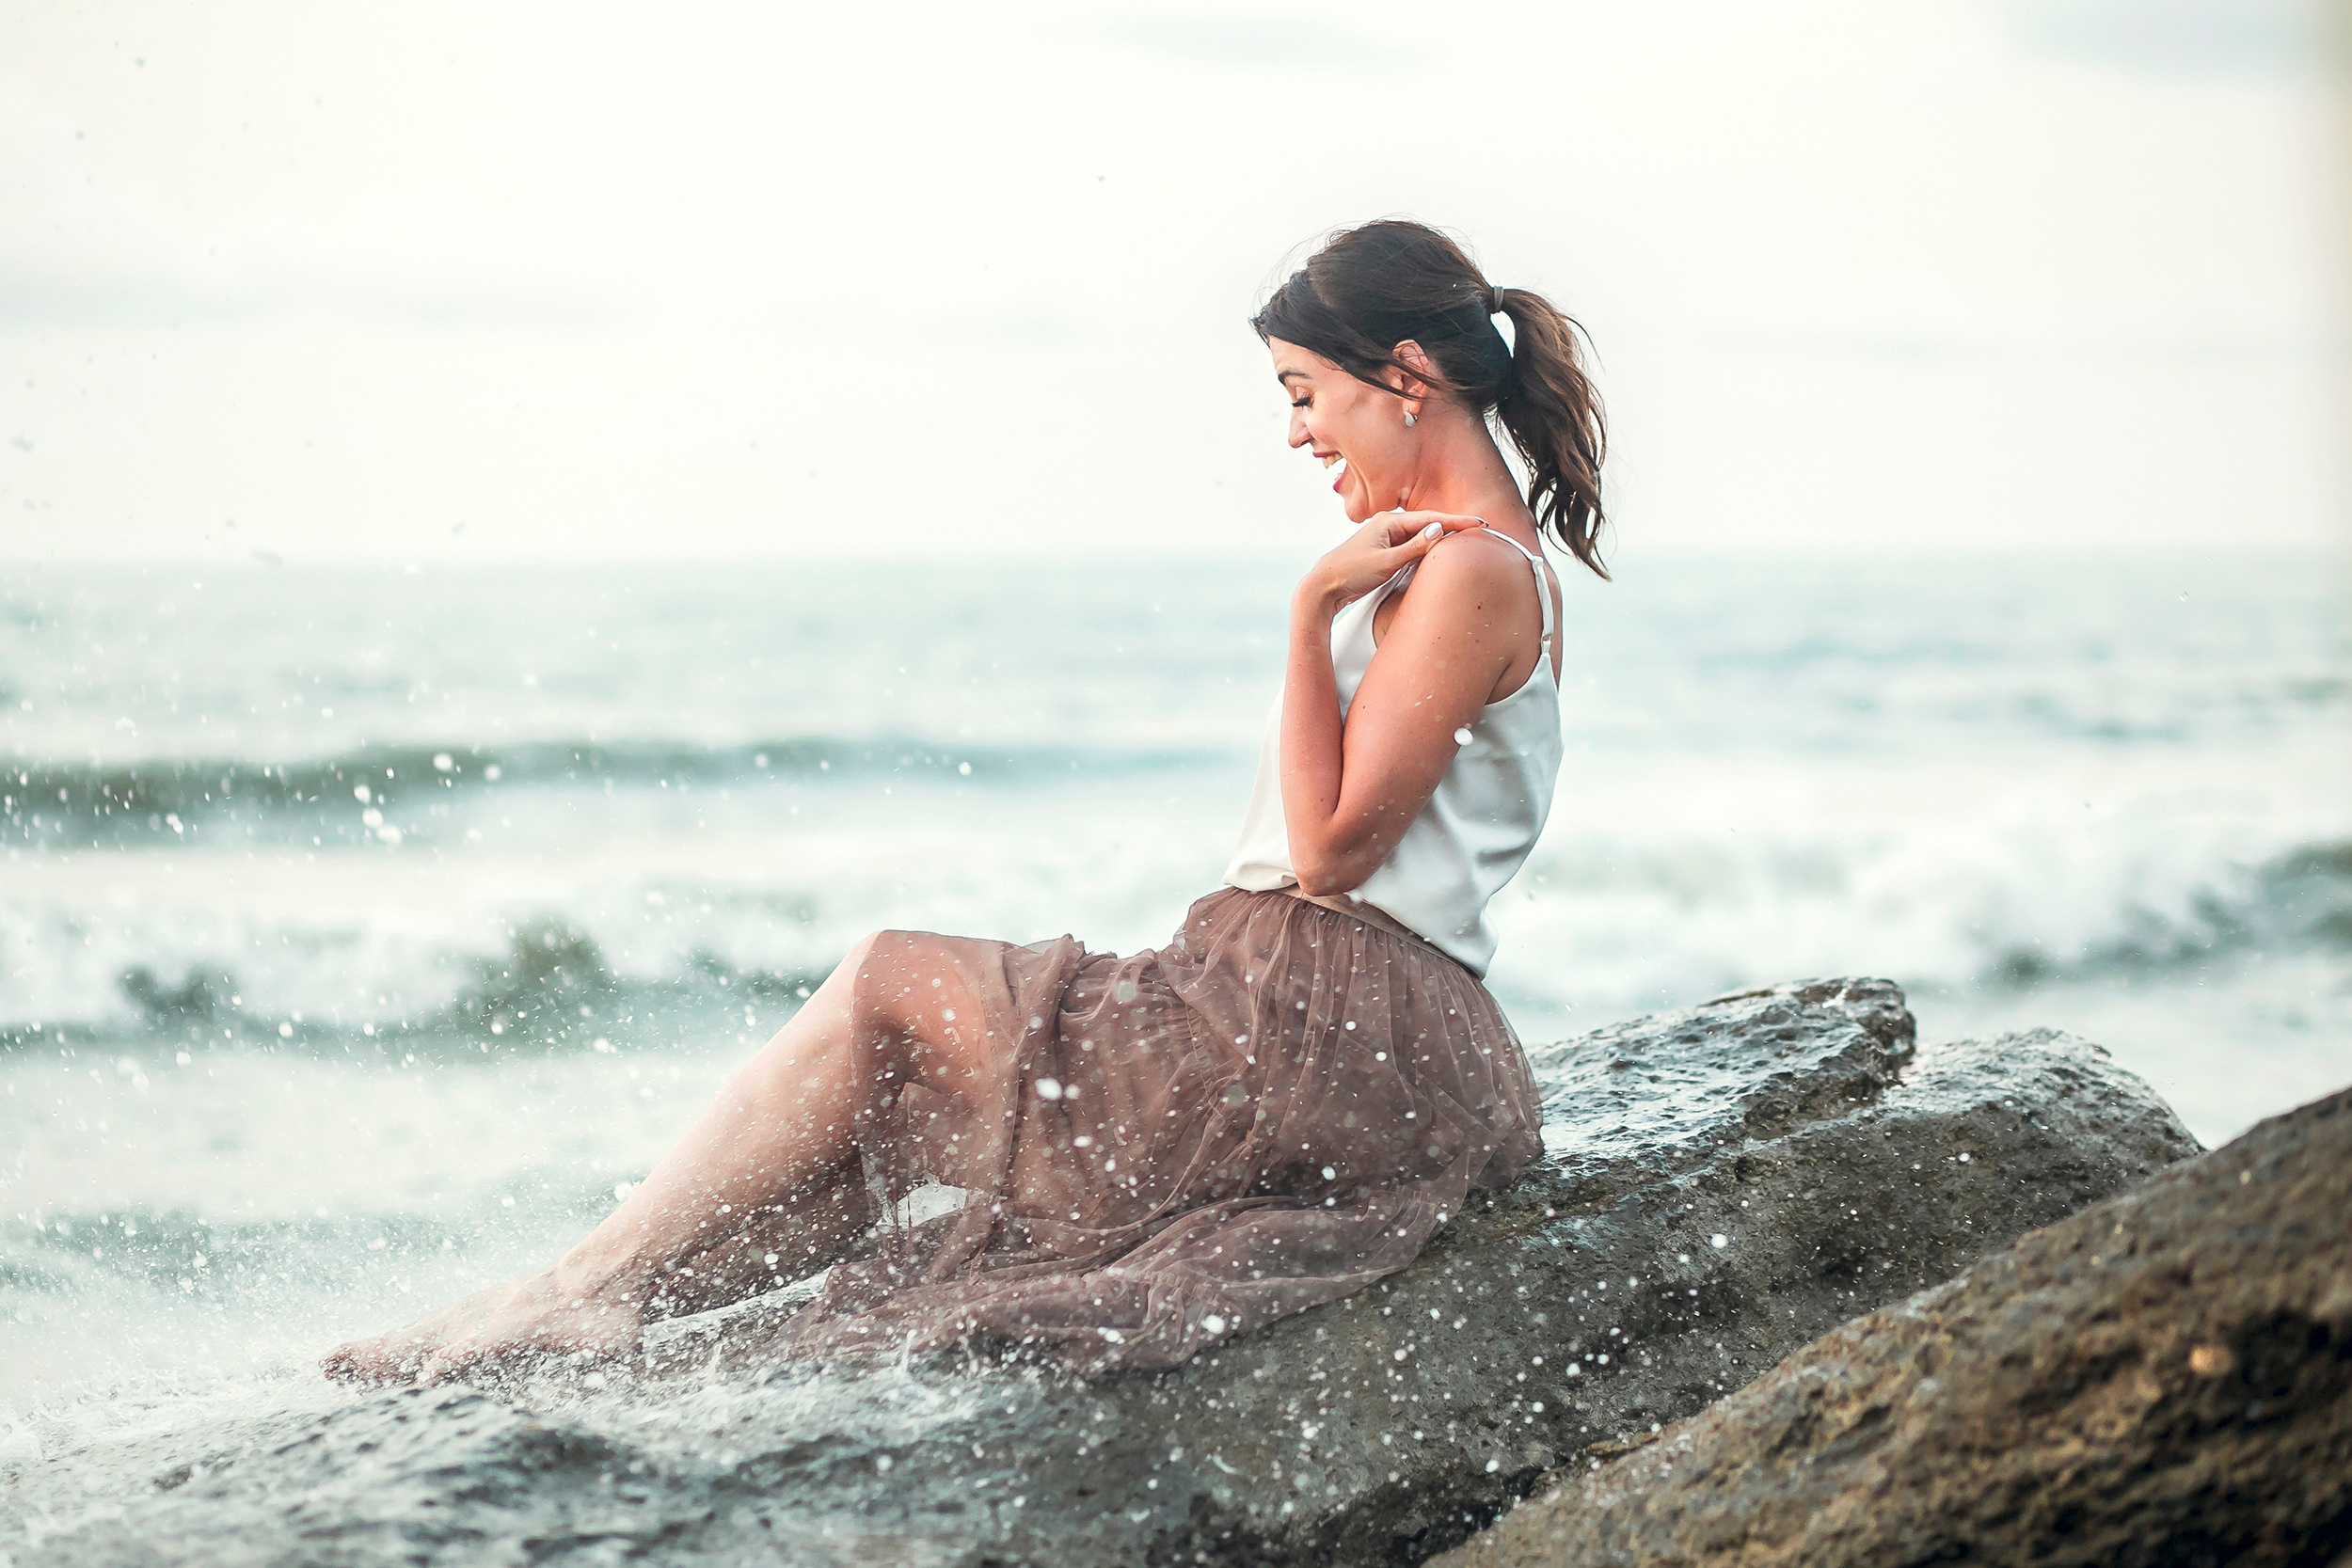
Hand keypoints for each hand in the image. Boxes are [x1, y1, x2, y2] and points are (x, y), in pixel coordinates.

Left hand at [1297, 509, 1487, 616]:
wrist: (1324, 586)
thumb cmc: (1349, 573)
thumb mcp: (1386, 562)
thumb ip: (1414, 547)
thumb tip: (1439, 530)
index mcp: (1388, 522)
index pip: (1430, 519)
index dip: (1456, 521)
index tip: (1478, 522)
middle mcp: (1388, 525)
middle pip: (1428, 524)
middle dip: (1453, 526)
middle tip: (1479, 528)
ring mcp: (1386, 537)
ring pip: (1421, 535)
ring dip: (1441, 537)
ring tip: (1466, 537)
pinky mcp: (1385, 550)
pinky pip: (1413, 545)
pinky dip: (1428, 547)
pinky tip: (1438, 549)